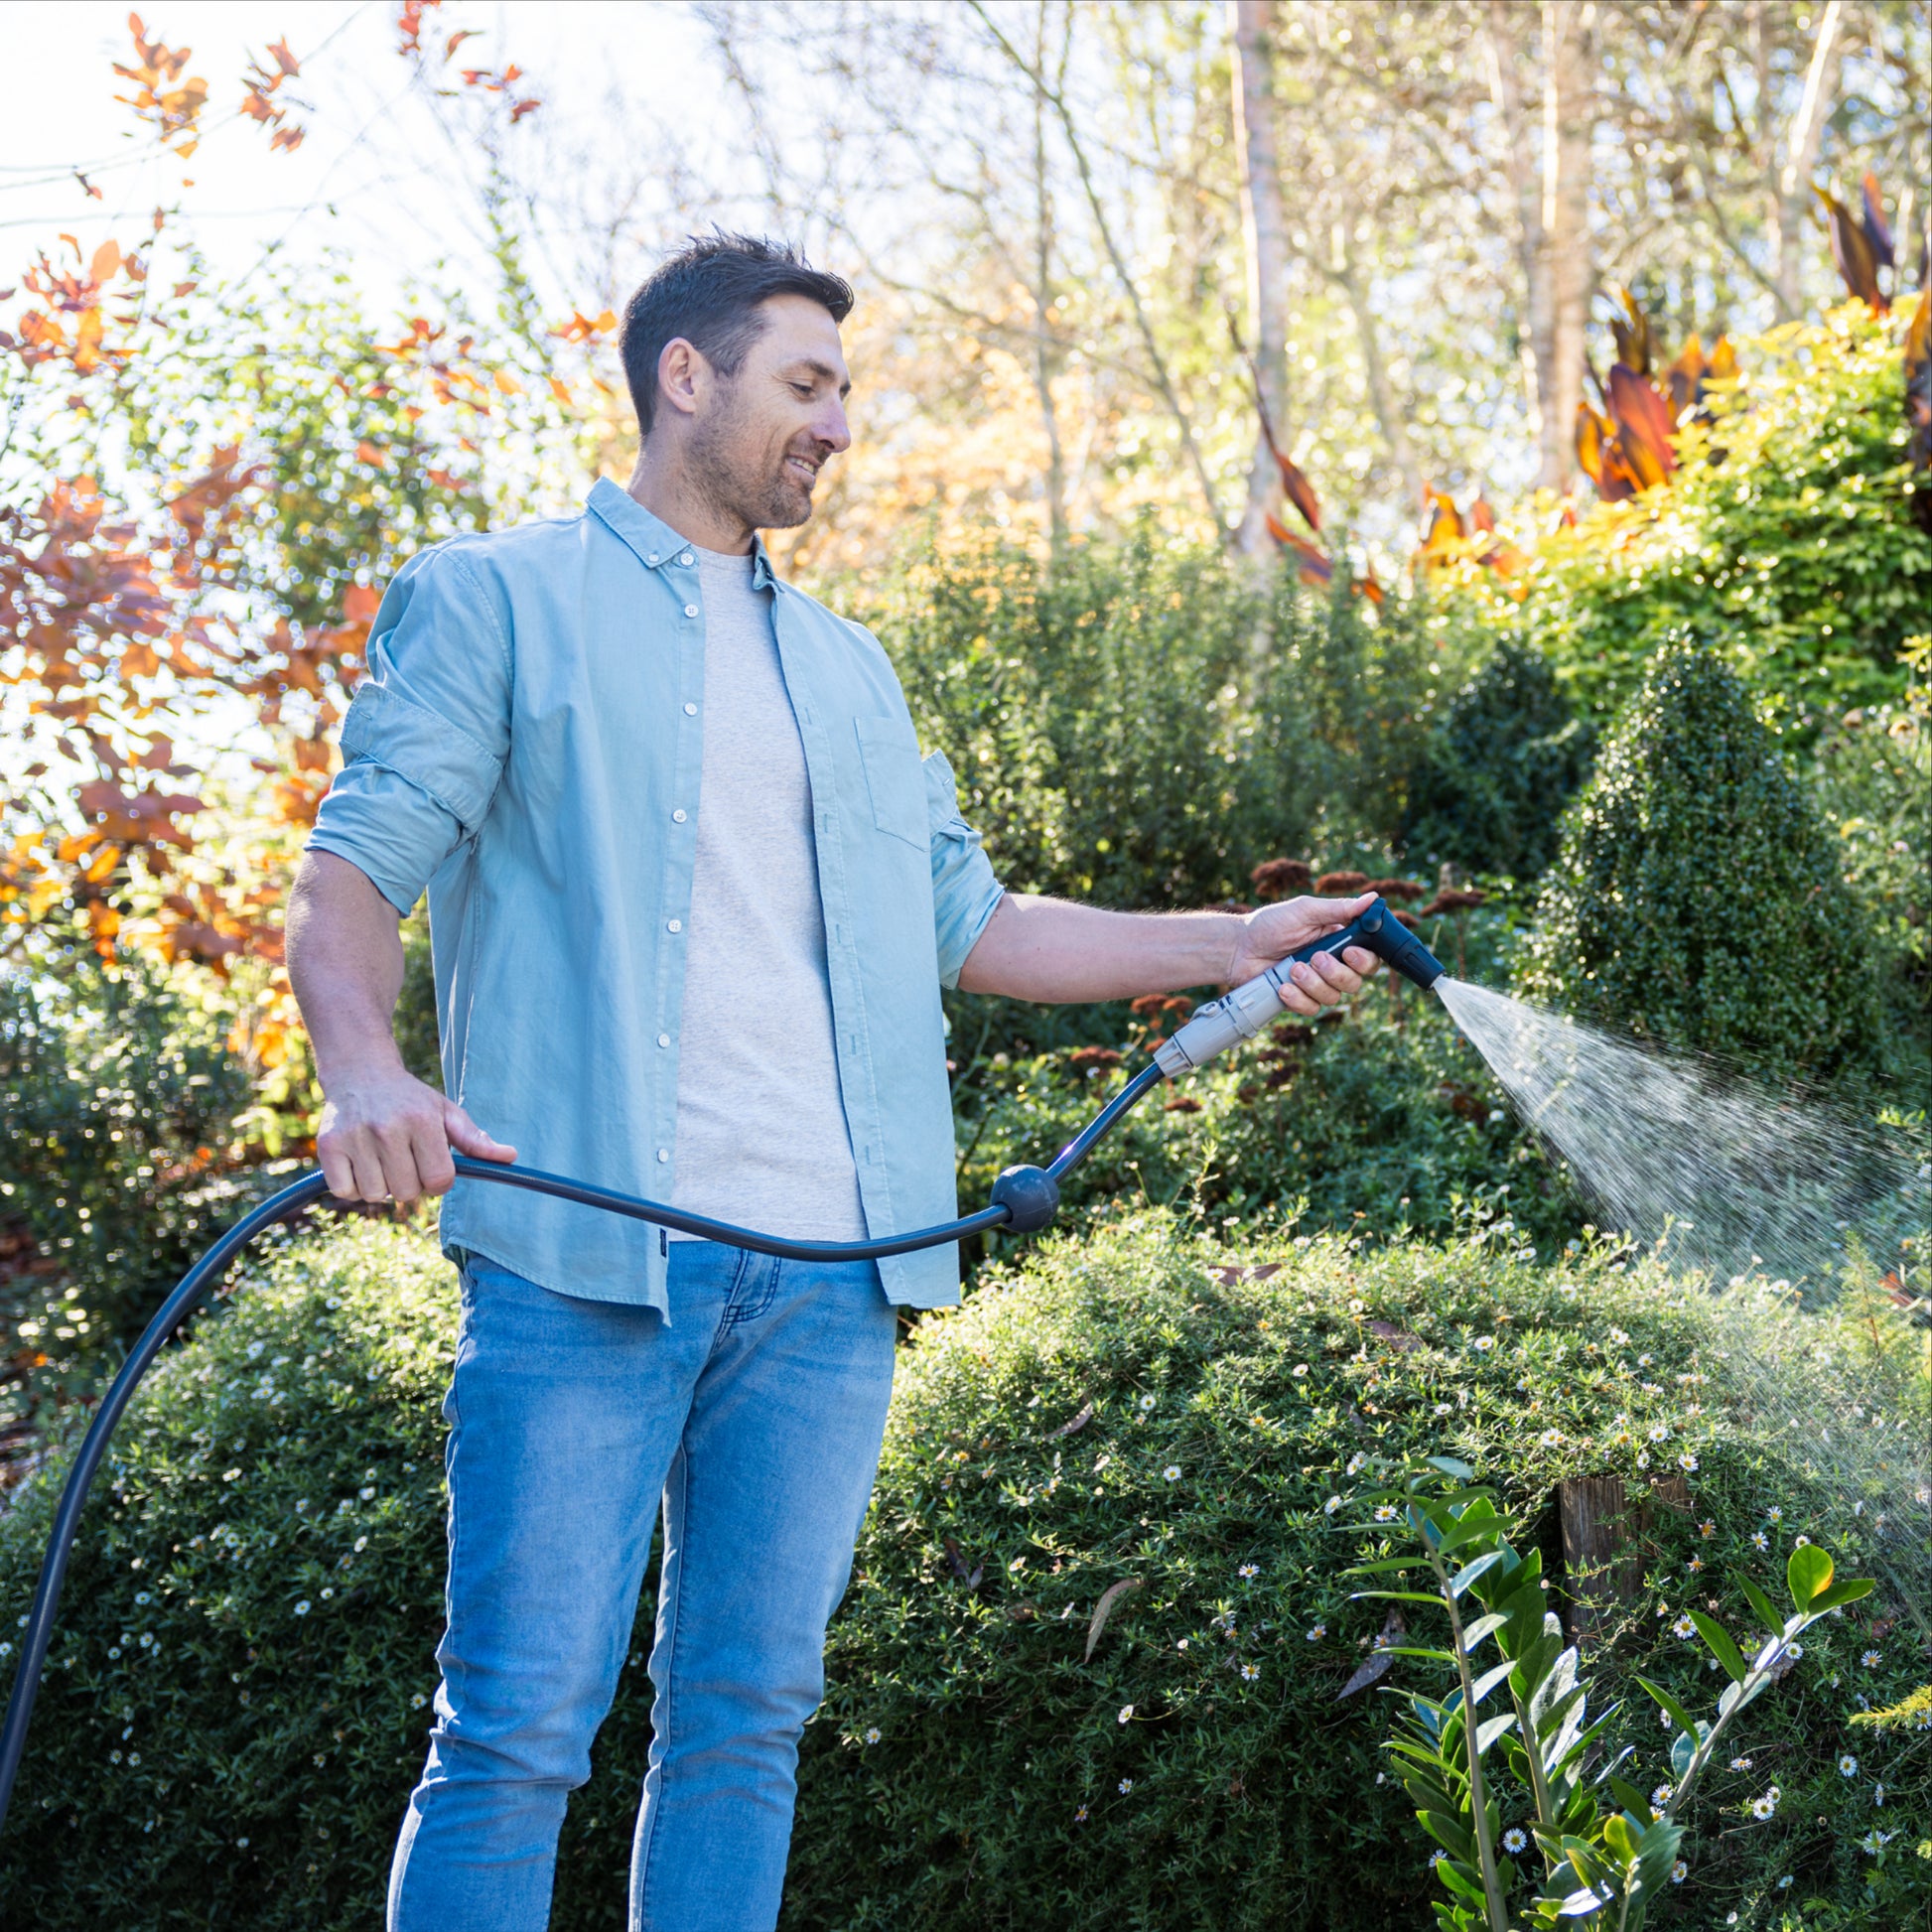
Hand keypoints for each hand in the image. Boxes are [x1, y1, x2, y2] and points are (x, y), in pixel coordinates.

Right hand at [315, 1065, 516, 1203]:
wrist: (360, 1072)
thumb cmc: (410, 1099)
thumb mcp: (447, 1112)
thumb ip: (476, 1140)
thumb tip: (511, 1156)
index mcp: (422, 1121)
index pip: (439, 1180)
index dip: (439, 1182)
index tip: (432, 1168)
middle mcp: (387, 1129)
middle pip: (407, 1192)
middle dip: (411, 1183)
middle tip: (405, 1159)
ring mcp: (355, 1137)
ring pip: (377, 1194)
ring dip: (382, 1185)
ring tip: (382, 1158)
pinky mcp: (328, 1146)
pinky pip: (346, 1192)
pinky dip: (354, 1187)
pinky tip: (360, 1164)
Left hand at [1226, 892, 1381, 1016]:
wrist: (1238, 947)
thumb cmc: (1270, 924)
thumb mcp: (1305, 911)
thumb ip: (1339, 909)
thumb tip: (1373, 899)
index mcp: (1339, 941)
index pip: (1369, 957)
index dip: (1365, 960)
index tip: (1349, 952)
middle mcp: (1332, 965)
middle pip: (1355, 981)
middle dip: (1335, 972)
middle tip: (1315, 958)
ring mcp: (1316, 984)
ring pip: (1333, 997)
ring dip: (1313, 983)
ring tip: (1293, 968)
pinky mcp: (1300, 999)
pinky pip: (1311, 1008)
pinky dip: (1298, 999)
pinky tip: (1283, 986)